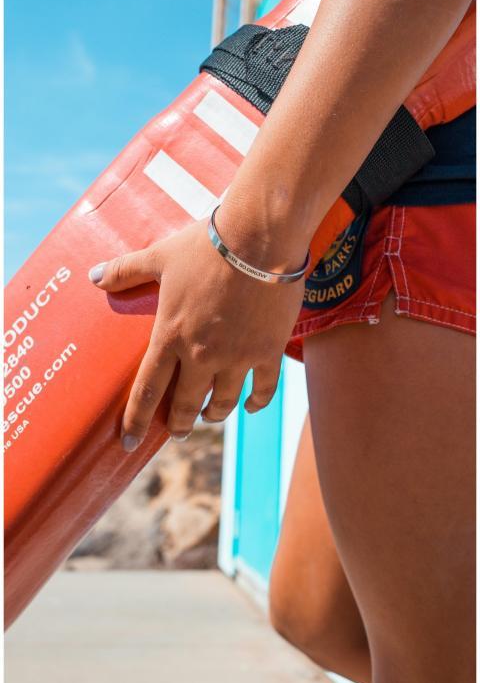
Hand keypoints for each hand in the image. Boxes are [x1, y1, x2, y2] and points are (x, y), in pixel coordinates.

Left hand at [89, 218, 304, 450]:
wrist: (259, 238)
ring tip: (210, 416)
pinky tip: (251, 405)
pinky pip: (263, 388)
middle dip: (179, 423)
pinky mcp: (268, 350)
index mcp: (170, 336)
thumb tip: (92, 276)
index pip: (147, 391)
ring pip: (224, 402)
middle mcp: (202, 355)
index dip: (136, 421)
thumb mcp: (159, 256)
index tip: (129, 443)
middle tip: (178, 432)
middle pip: (187, 404)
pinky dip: (256, 402)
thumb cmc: (205, 245)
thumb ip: (125, 270)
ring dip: (214, 414)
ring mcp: (237, 356)